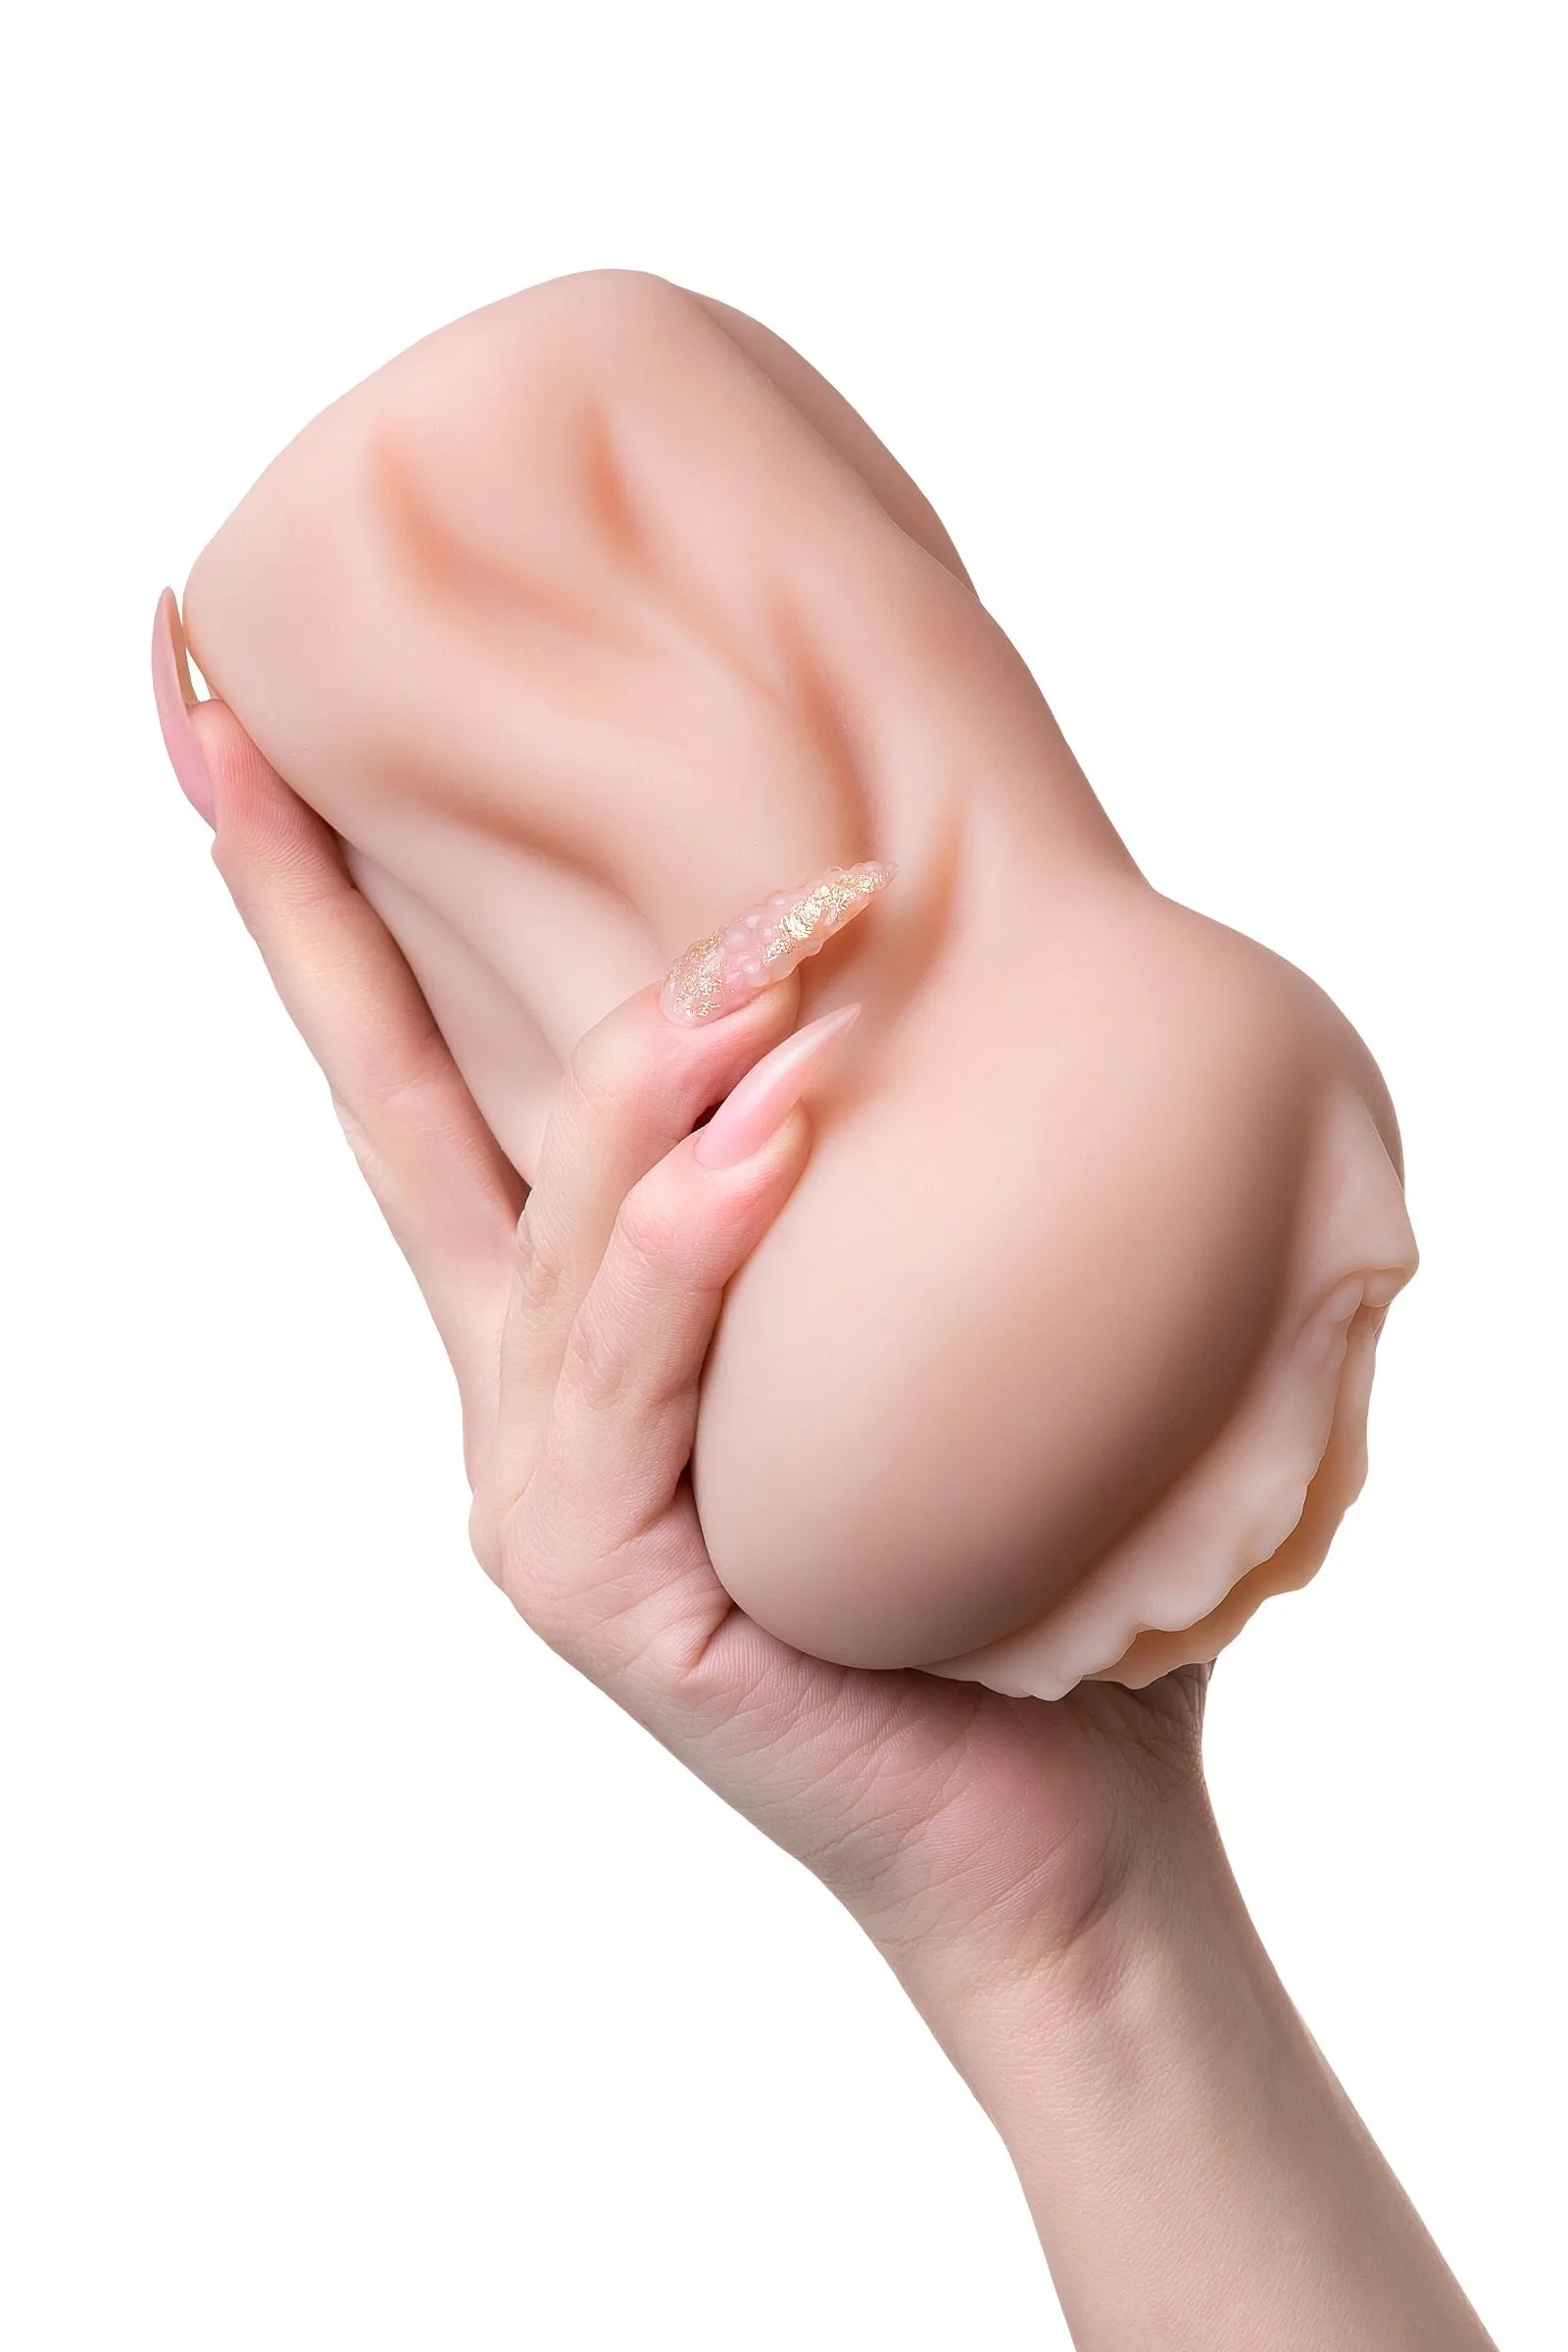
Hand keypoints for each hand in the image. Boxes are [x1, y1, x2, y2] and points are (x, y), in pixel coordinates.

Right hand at [189, 701, 1209, 2010]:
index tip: (208, 707)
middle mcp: (518, 1384)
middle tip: (395, 722)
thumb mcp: (894, 1311)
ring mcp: (538, 1490)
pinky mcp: (598, 1582)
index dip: (297, 894)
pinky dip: (693, 1245)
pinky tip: (773, 1139)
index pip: (407, 1065)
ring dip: (654, 1065)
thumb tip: (912, 939)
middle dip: (361, 901)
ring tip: (782, 945)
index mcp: (564, 1310)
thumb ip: (849, 1161)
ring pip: (554, 1223)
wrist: (1053, 1814)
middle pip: (412, 1104)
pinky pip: (636, 1372)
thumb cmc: (990, 1555)